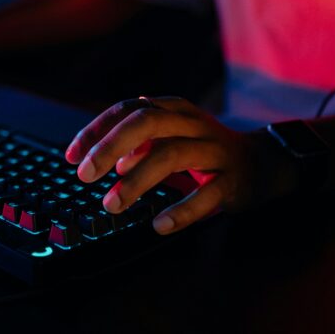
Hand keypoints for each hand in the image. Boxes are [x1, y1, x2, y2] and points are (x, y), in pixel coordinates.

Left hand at [65, 96, 295, 234]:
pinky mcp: (233, 180)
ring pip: (171, 156)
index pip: (128, 110)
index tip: (71, 156)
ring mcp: (215, 150)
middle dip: (110, 146)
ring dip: (137, 180)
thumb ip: (138, 144)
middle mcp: (193, 124)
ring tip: (112, 204)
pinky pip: (207, 195)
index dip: (96, 130)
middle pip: (146, 123)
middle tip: (84, 174)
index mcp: (174, 109)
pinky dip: (181, 211)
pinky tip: (159, 225)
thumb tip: (107, 159)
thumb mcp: (171, 137)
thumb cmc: (204, 149)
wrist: (263, 163)